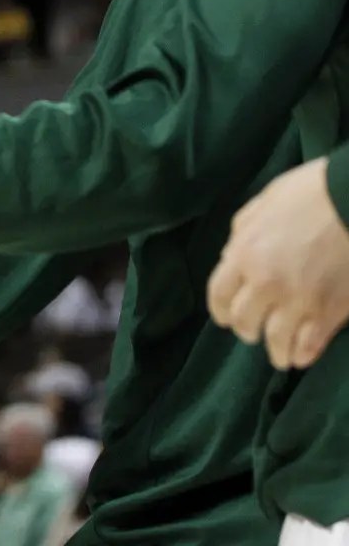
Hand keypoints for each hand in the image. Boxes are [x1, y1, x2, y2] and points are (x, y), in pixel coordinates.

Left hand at [207, 156, 348, 369]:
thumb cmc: (310, 194)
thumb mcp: (263, 205)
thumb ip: (243, 233)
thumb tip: (231, 257)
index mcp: (244, 255)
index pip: (219, 295)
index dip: (221, 310)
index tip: (226, 317)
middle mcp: (266, 283)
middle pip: (245, 320)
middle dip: (247, 329)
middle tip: (254, 331)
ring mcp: (299, 300)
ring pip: (276, 340)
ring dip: (275, 350)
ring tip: (279, 355)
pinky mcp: (330, 312)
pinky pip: (309, 345)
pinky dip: (303, 354)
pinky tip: (301, 355)